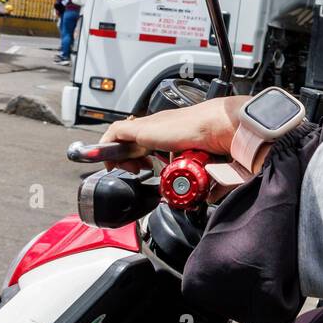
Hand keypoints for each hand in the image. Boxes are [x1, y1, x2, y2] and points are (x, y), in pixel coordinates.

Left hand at [99, 95, 249, 172]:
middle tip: (135, 171)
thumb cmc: (216, 142)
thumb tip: (211, 196)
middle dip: (127, 159)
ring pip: (121, 137)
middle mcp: (158, 126)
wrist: (216, 126)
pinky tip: (112, 162)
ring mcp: (149, 126)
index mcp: (171, 132)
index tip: (144, 169)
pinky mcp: (141, 128)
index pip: (146, 141)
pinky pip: (114, 134)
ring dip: (119, 156)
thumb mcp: (206, 165)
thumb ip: (206, 177)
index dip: (139, 157)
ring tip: (128, 169)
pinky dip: (107, 148)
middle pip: (131, 139)